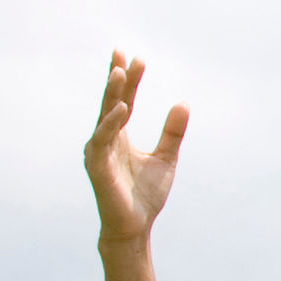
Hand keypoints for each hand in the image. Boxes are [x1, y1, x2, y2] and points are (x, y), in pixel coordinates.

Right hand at [87, 52, 186, 246]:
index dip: (129, 79)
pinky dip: (111, 123)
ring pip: (104, 116)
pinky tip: (121, 107)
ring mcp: (98, 152)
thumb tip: (183, 102)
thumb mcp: (166, 158)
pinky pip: (102, 140)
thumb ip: (172, 132)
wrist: (135, 226)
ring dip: (112, 94)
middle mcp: (105, 139)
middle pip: (111, 101)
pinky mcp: (97, 167)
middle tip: (123, 53)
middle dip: (117, 78)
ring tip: (119, 71)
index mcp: (119, 135)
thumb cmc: (145, 195)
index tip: (136, 57)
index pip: (124, 100)